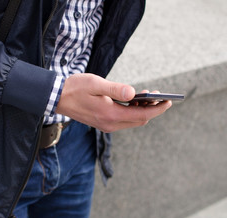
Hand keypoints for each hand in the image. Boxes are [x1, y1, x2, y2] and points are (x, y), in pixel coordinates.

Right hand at [56, 73, 171, 132]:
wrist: (57, 98)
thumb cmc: (75, 88)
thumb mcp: (95, 84)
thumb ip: (115, 89)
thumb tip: (134, 93)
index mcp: (110, 114)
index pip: (142, 114)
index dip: (157, 108)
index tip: (169, 101)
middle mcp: (110, 124)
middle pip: (140, 120)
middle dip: (152, 109)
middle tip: (159, 95)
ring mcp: (107, 125)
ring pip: (133, 121)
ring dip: (143, 110)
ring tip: (148, 96)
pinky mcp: (103, 123)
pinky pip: (124, 120)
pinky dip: (133, 112)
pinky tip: (133, 101)